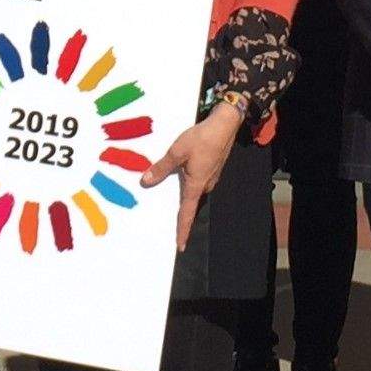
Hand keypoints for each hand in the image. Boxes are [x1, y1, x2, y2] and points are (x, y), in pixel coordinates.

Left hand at [144, 105, 241, 249]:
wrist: (225, 125)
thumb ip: (161, 168)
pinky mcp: (212, 168)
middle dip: (181, 213)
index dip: (182, 231)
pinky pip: (197, 181)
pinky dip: (188, 182)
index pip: (187, 214)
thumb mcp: (176, 152)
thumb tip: (145, 181)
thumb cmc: (202, 138)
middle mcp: (205, 185)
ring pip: (193, 191)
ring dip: (184, 195)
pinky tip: (182, 173)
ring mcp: (210, 177)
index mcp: (196, 185)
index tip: (180, 246)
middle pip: (190, 203)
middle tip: (169, 223)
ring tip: (170, 194)